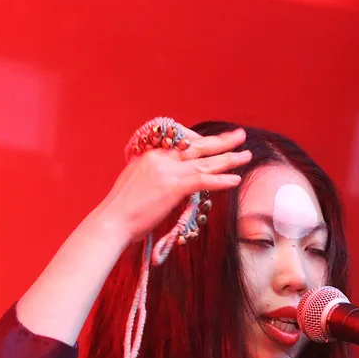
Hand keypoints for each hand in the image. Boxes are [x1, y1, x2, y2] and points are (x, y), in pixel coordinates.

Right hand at [97, 126, 250, 242]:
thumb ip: (155, 175)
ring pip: (205, 161)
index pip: (181, 141)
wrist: (112, 222)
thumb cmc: (122, 210)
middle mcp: (160, 157)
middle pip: (197, 146)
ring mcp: (167, 171)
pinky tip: (235, 179)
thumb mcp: (137, 182)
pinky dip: (221, 180)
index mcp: (150, 154)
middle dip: (221, 141)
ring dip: (229, 158)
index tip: (212, 143)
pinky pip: (203, 180)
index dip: (200, 141)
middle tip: (240, 135)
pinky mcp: (173, 187)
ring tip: (246, 155)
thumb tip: (171, 181)